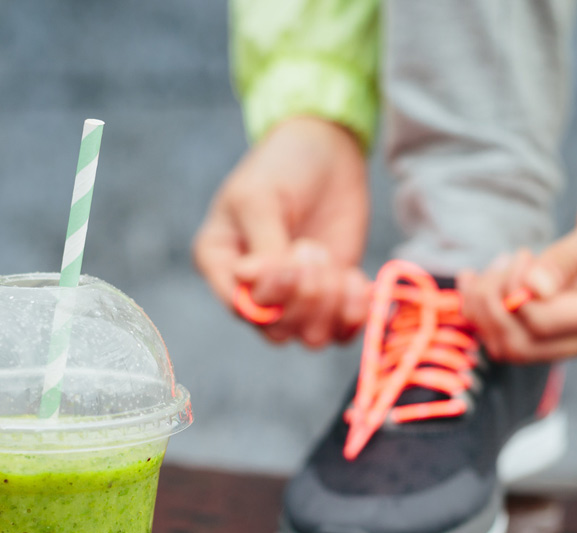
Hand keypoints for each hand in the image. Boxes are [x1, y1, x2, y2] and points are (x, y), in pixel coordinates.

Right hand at [192, 116, 370, 346]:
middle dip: (304, 297)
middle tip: (313, 248)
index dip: (271, 295)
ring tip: (331, 260)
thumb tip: (253, 283)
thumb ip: (262, 244)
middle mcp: (253, 290)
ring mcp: (294, 298)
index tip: (290, 256)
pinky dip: (355, 313)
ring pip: (310, 337)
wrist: (326, 150)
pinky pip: (343, 332)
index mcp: (221, 264)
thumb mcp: (261, 198)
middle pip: (277, 332)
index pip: (241, 308)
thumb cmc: (281, 166)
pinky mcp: (330, 298)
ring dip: (330, 304)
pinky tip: (355, 279)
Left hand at [461, 132, 576, 360]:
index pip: (544, 324)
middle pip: (526, 346)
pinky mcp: (574, 329)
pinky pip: (523, 334)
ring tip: (494, 268)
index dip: (512, 295)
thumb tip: (533, 290)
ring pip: (517, 347)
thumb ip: (570, 256)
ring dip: (490, 312)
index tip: (516, 257)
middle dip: (493, 309)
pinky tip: (492, 279)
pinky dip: (497, 312)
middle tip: (495, 264)